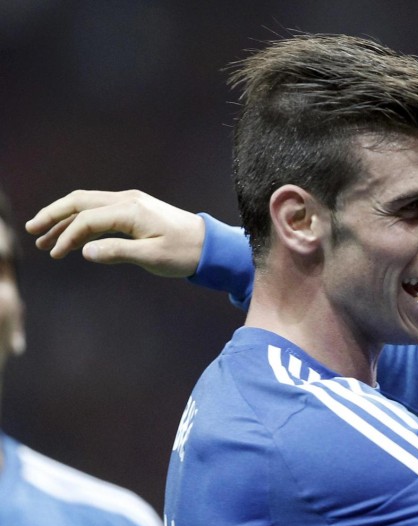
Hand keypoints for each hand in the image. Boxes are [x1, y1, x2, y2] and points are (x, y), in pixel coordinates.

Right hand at [25, 189, 205, 276]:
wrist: (210, 245)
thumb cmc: (184, 253)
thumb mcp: (153, 257)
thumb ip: (118, 253)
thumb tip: (84, 251)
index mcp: (131, 210)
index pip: (87, 218)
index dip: (66, 235)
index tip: (55, 254)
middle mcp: (128, 200)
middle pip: (79, 201)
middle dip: (53, 216)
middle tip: (31, 231)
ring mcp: (131, 202)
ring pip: (88, 205)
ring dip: (65, 220)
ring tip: (45, 239)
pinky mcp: (134, 210)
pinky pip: (100, 211)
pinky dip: (83, 222)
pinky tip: (72, 238)